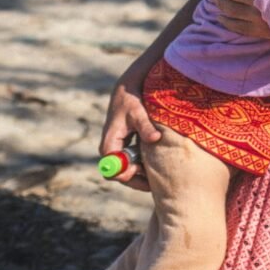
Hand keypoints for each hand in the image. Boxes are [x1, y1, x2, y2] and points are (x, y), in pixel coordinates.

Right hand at [99, 68, 159, 191]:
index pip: (112, 171)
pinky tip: (158, 165)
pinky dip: (144, 165)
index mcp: (109, 145)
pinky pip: (133, 162)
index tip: (142, 170)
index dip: (126, 175)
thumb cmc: (131, 101)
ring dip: (142, 174)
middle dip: (137, 179)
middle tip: (155, 180)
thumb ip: (146, 127)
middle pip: (121, 175)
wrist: (128, 90)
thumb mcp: (139, 113)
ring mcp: (118, 150)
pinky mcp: (126, 146)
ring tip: (159, 175)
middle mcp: (111, 150)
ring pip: (128, 170)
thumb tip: (155, 138)